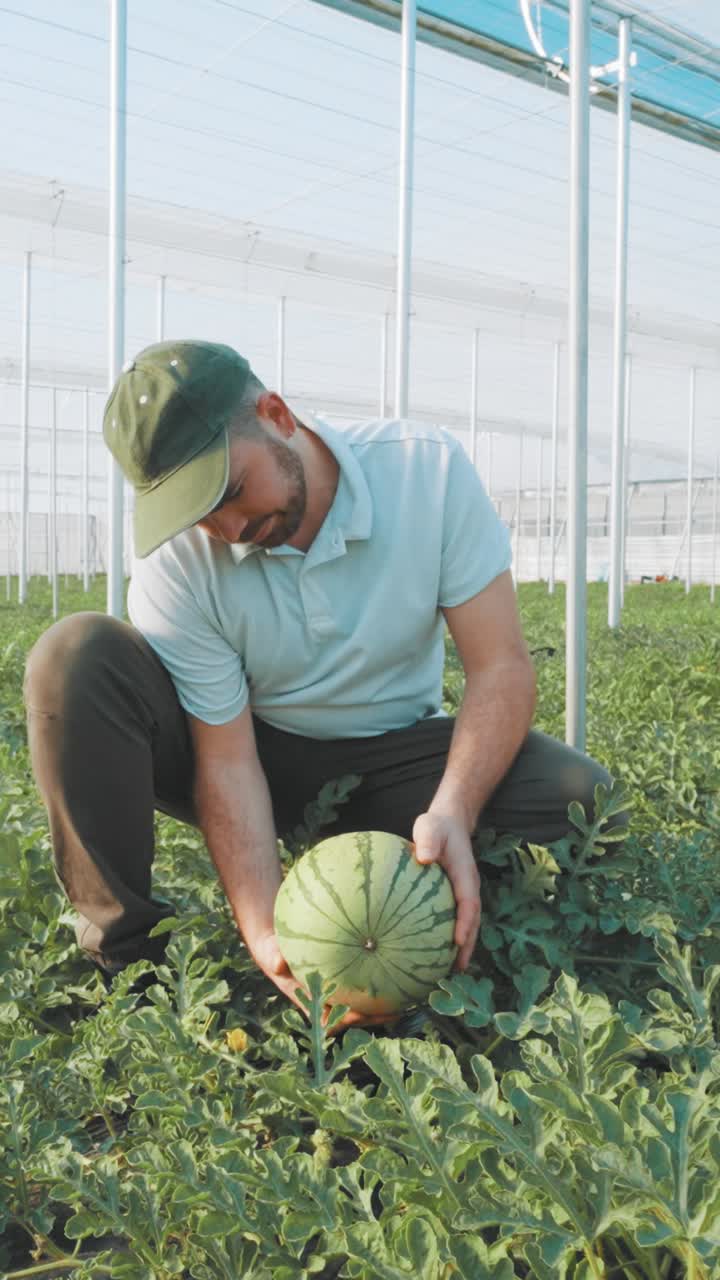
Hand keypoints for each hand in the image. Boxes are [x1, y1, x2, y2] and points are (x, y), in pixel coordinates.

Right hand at [250, 930, 397, 1035]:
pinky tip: (403, 962)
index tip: (362, 1015)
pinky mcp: (351, 977)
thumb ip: (273, 956)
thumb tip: (278, 962)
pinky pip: (369, 979)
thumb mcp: (270, 952)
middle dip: (377, 1016)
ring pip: (367, 1002)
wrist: (279, 941)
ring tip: (411, 995)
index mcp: (313, 1003)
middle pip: (358, 1016)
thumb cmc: (274, 949)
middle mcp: (331, 1001)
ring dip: (385, 1002)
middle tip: (398, 1009)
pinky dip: (384, 976)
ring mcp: (342, 990)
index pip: (333, 1023)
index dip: (348, 1022)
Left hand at [412, 811, 480, 970]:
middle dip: (468, 945)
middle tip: (459, 970)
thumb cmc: (436, 827)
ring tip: (451, 972)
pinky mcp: (454, 897)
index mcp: (465, 874)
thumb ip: (428, 840)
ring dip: (462, 947)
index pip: (469, 902)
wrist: (447, 824)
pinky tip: (435, 954)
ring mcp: (463, 894)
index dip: (466, 922)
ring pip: (467, 924)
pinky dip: (450, 938)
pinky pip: (454, 919)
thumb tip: (424, 858)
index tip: (458, 940)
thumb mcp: (430, 827)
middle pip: (473, 921)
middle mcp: (468, 887)